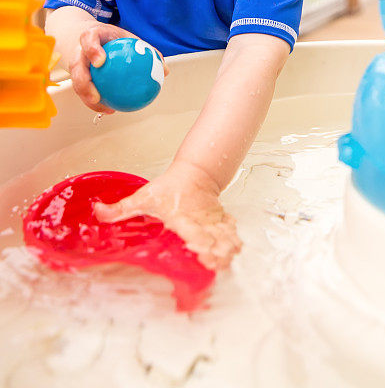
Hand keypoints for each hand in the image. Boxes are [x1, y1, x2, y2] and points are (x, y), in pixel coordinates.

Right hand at [69, 23, 168, 113]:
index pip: (88, 40)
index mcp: (92, 35)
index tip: (100, 62)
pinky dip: (95, 101)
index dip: (91, 50)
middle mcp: (79, 50)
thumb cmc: (114, 39)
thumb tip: (165, 70)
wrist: (92, 38)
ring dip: (87, 97)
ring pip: (76, 82)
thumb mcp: (130, 39)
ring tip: (104, 108)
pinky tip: (110, 109)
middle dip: (82, 82)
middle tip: (96, 96)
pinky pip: (83, 90)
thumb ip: (146, 51)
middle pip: (76, 66)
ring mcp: (75, 63)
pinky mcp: (75, 76)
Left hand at [94, 161, 241, 269]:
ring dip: (226, 247)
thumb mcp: (143, 196)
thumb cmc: (170, 185)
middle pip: (211, 237)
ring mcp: (212, 220)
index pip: (191, 230)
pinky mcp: (220, 220)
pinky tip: (235, 250)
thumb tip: (97, 211)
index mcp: (181, 216)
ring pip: (223, 234)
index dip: (198, 243)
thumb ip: (120, 208)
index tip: (202, 254)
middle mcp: (199, 219)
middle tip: (218, 264)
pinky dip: (233, 239)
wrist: (196, 171)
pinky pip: (230, 230)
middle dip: (216, 251)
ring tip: (228, 261)